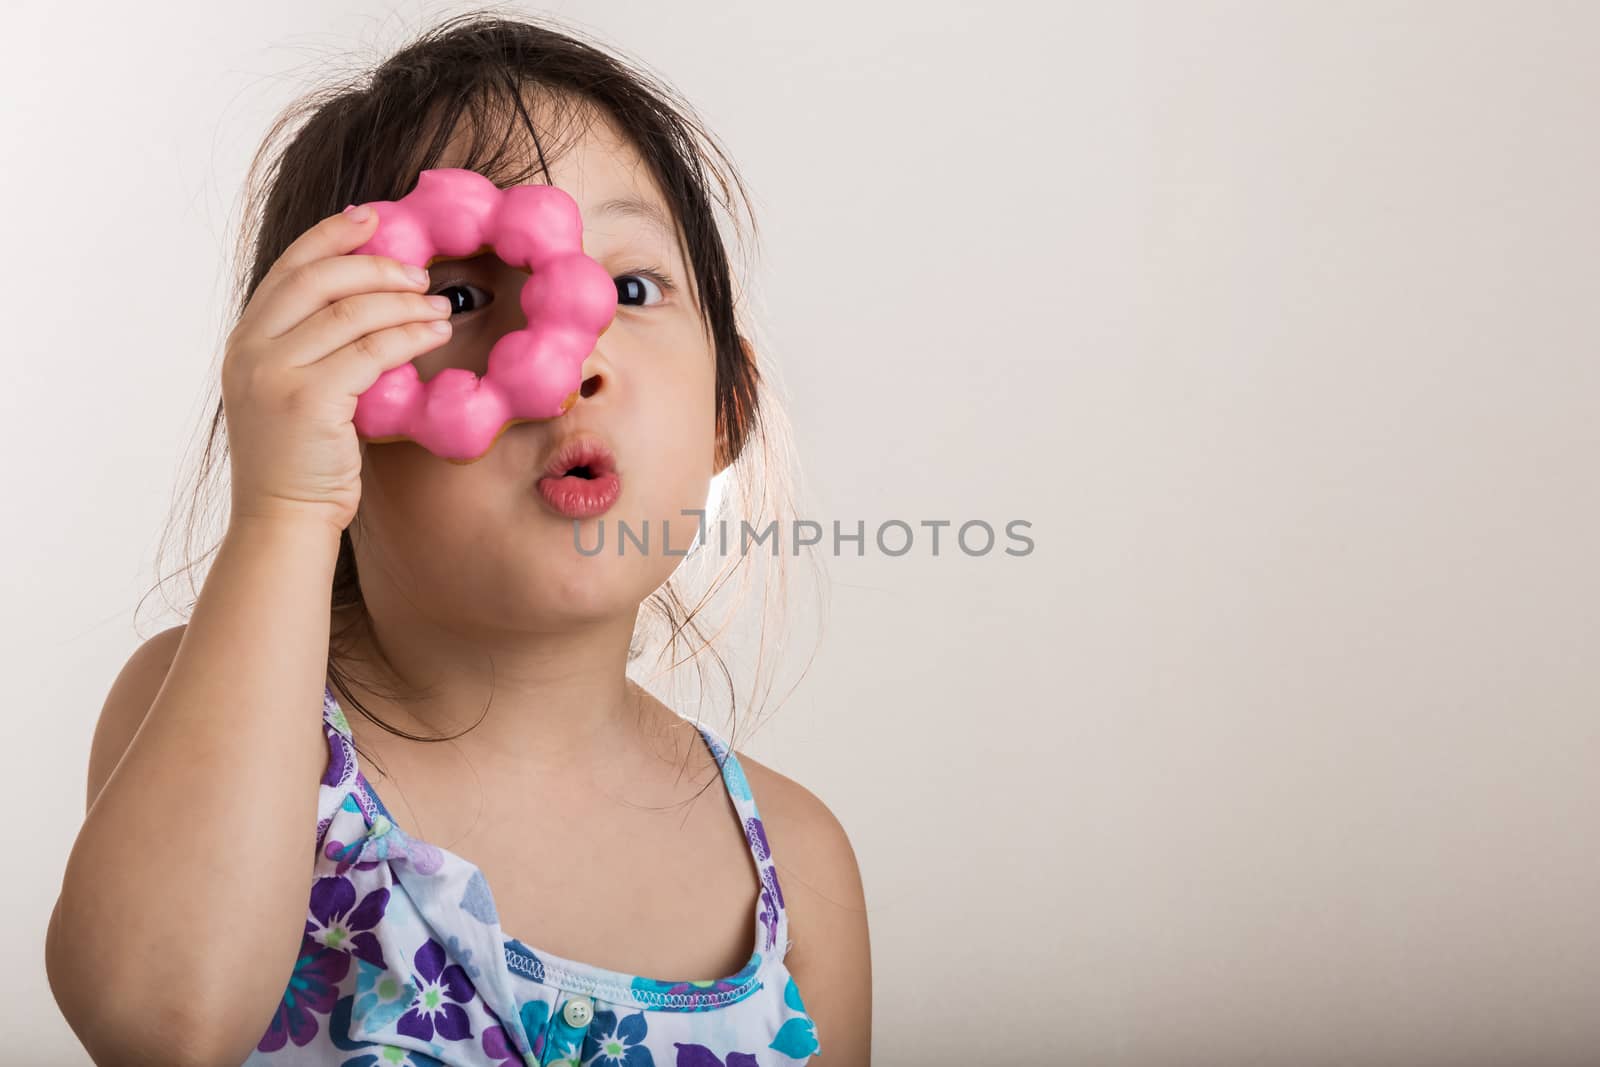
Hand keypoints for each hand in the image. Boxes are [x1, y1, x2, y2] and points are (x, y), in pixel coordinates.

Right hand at [220, 205, 453, 533]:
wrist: (282, 517)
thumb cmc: (300, 459)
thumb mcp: (288, 389)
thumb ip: (309, 345)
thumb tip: (366, 298)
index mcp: (245, 340)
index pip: (290, 268)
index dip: (332, 235)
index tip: (371, 217)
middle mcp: (252, 349)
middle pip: (319, 278)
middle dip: (375, 265)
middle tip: (419, 271)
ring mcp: (275, 373)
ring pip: (350, 312)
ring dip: (403, 301)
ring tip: (439, 303)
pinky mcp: (308, 399)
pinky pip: (370, 350)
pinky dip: (408, 335)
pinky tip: (435, 332)